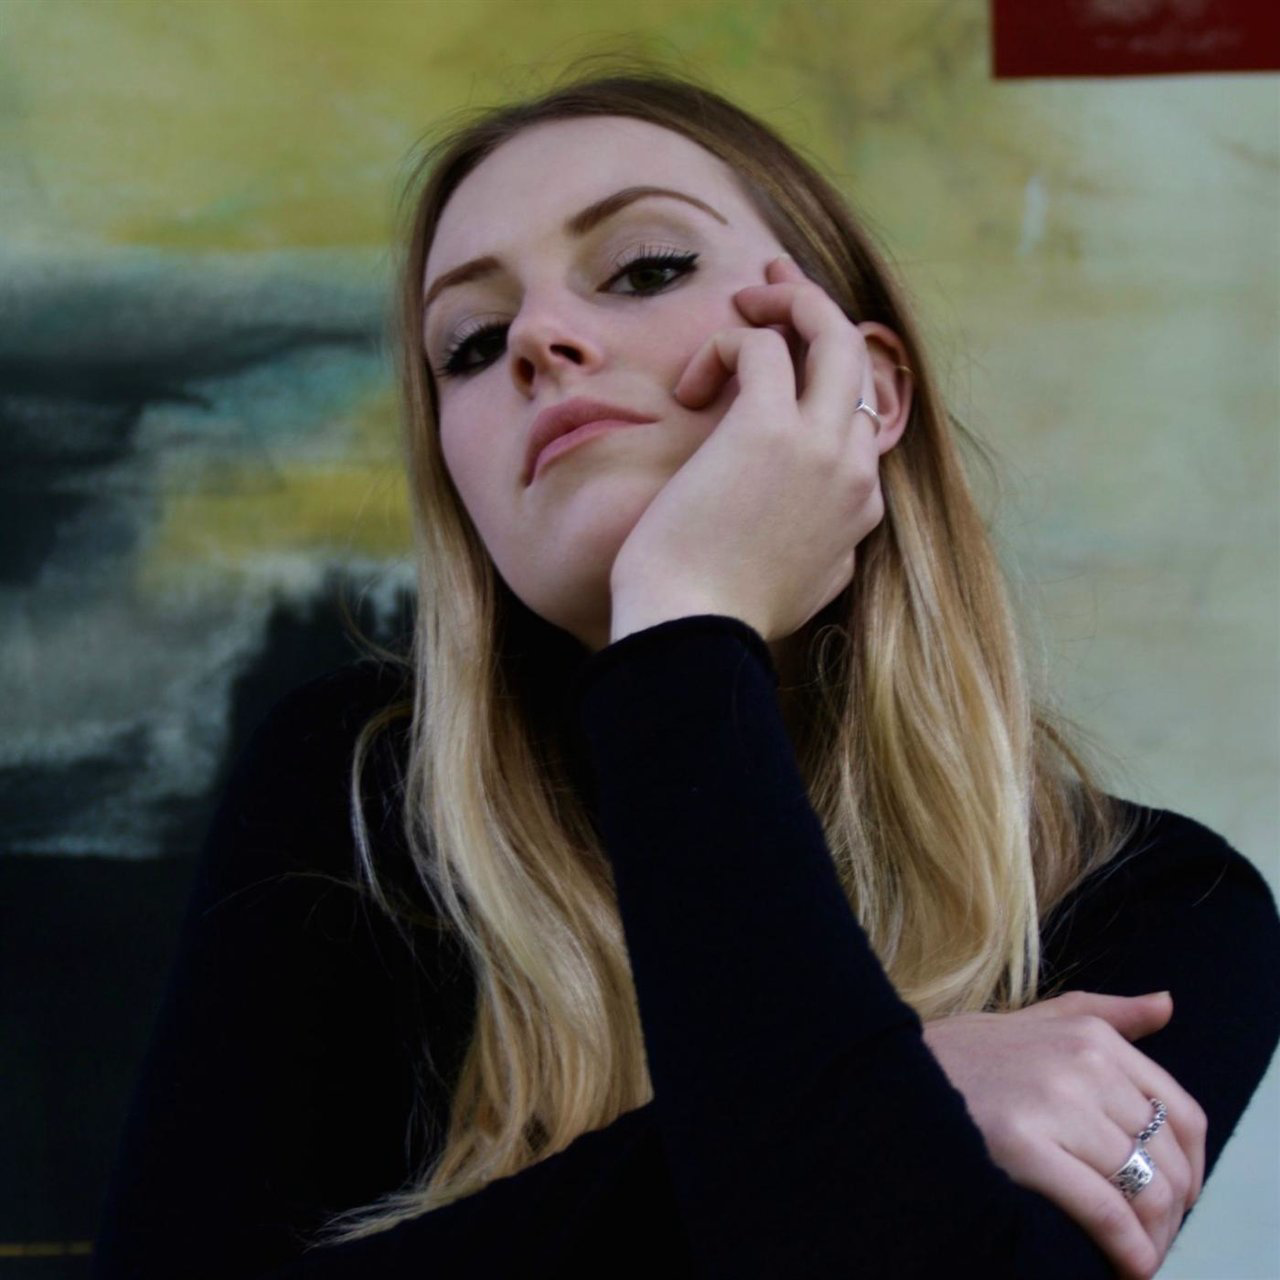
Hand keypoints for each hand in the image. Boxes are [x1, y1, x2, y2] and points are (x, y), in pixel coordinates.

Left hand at [609, 255, 885, 642]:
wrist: (693, 636)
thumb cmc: (721, 618)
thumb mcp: (802, 590)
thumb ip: (828, 552)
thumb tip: (832, 540)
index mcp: (861, 510)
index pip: (863, 418)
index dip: (825, 382)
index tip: (787, 361)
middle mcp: (854, 471)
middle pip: (861, 361)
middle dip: (820, 313)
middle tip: (776, 287)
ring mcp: (819, 447)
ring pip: (832, 334)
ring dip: (788, 303)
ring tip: (744, 300)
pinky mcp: (768, 427)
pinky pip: (760, 346)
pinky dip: (728, 343)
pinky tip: (692, 384)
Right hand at [922, 990, 1206, 1279]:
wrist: (887, 1073)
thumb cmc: (963, 1057)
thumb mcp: (1035, 1020)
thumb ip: (1104, 1013)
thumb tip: (1167, 1004)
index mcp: (1090, 1035)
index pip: (1182, 1113)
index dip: (1189, 1169)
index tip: (1173, 1201)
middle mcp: (1082, 1062)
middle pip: (1168, 1158)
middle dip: (1171, 1214)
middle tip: (1150, 1240)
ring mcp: (1054, 1101)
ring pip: (1146, 1189)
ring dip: (1153, 1240)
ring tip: (1136, 1258)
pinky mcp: (1024, 1144)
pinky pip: (1105, 1211)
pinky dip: (1128, 1250)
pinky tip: (1126, 1268)